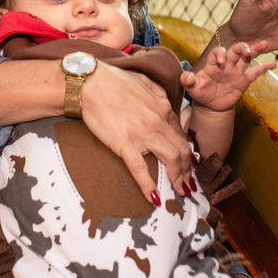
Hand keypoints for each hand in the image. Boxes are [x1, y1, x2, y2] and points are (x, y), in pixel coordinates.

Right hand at [79, 63, 193, 202]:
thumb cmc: (112, 80)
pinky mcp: (124, 144)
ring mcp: (142, 134)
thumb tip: (164, 101)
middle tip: (188, 183)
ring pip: (172, 159)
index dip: (186, 151)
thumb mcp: (143, 80)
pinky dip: (148, 185)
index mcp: (162, 107)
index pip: (181, 134)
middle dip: (188, 170)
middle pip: (183, 150)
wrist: (89, 83)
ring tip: (179, 191)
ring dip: (179, 178)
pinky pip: (140, 169)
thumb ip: (157, 91)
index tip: (187, 162)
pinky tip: (153, 198)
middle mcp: (158, 121)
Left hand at [181, 41, 275, 112]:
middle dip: (241, 48)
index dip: (220, 54)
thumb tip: (185, 77)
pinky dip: (264, 67)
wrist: (210, 104)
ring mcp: (236, 70)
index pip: (218, 52)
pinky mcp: (244, 80)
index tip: (222, 62)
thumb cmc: (200, 92)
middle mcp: (227, 64)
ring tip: (264, 44)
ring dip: (254, 50)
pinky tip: (273, 64)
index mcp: (213, 63)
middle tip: (246, 50)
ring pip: (246, 57)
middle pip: (235, 50)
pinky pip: (255, 72)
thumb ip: (188, 81)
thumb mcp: (192, 88)